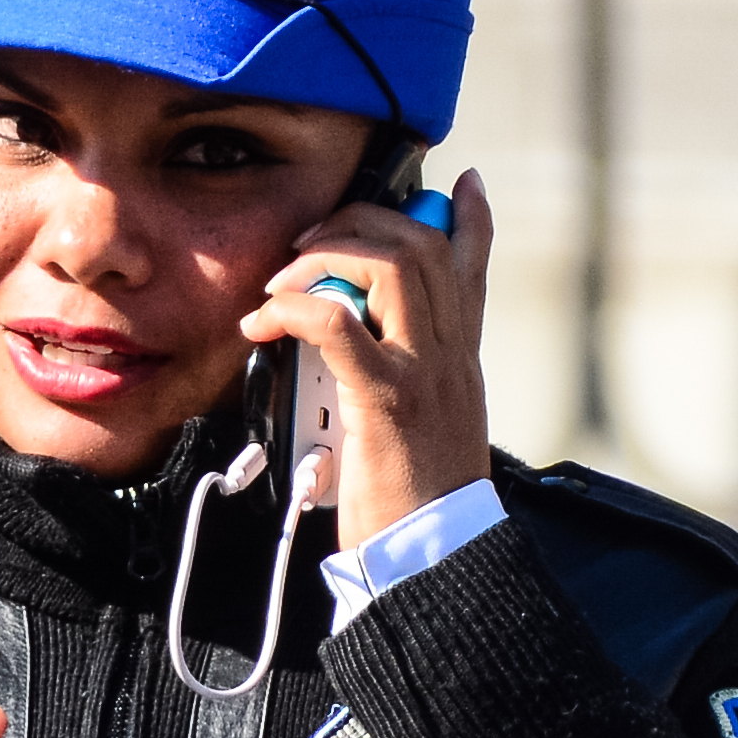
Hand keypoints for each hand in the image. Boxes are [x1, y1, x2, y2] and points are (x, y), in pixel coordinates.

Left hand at [239, 168, 494, 548]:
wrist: (436, 554)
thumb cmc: (414, 496)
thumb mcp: (423, 421)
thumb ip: (404, 374)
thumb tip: (359, 349)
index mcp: (460, 357)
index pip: (473, 266)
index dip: (469, 217)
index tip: (458, 183)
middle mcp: (451, 354)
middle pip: (422, 246)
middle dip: (359, 223)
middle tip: (307, 243)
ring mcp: (424, 372)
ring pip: (391, 266)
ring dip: (325, 256)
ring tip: (281, 281)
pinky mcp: (386, 401)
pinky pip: (340, 326)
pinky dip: (295, 308)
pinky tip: (264, 321)